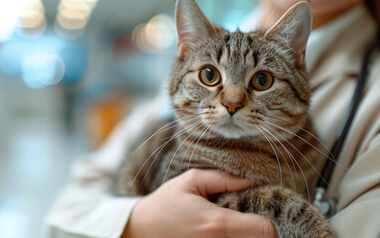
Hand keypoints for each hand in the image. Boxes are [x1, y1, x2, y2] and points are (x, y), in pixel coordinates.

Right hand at [121, 169, 277, 237]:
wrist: (141, 229)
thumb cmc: (165, 204)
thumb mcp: (191, 181)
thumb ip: (224, 179)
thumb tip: (253, 179)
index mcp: (217, 223)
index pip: (266, 231)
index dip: (270, 222)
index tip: (262, 213)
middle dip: (260, 232)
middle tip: (249, 218)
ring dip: (247, 236)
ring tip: (235, 225)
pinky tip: (224, 232)